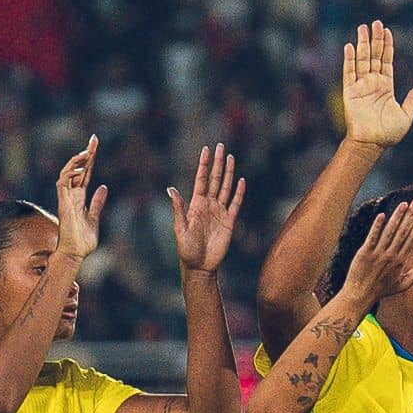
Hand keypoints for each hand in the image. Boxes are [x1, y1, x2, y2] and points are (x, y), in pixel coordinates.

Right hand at [50, 135, 103, 258]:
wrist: (75, 253)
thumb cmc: (83, 240)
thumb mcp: (94, 217)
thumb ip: (97, 202)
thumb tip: (103, 186)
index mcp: (80, 196)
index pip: (86, 172)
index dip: (90, 158)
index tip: (95, 144)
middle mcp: (72, 194)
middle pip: (78, 168)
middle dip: (86, 153)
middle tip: (94, 138)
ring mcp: (66, 198)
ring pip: (68, 172)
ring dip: (77, 160)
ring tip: (87, 152)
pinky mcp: (63, 203)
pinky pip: (63, 183)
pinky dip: (70, 173)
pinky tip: (82, 169)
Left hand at [172, 143, 243, 272]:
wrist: (200, 266)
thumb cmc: (186, 249)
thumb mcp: (180, 228)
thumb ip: (178, 208)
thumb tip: (171, 189)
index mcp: (196, 204)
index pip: (201, 179)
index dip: (204, 164)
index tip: (206, 150)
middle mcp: (208, 204)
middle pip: (214, 179)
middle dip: (218, 163)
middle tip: (221, 146)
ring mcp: (219, 212)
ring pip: (225, 187)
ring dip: (228, 173)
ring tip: (231, 157)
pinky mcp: (229, 221)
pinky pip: (235, 203)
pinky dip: (239, 192)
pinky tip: (241, 181)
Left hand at [336, 198, 412, 312]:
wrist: (360, 294)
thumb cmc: (381, 290)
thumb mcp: (403, 285)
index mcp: (401, 261)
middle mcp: (391, 255)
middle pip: (404, 231)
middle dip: (412, 215)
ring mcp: (378, 253)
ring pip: (390, 231)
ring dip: (398, 216)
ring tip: (404, 204)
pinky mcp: (365, 252)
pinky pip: (372, 237)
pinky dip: (377, 226)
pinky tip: (382, 215)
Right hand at [341, 22, 412, 147]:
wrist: (371, 144)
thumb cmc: (388, 134)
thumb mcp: (405, 116)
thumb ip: (412, 101)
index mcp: (386, 86)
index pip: (386, 61)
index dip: (387, 46)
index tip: (387, 31)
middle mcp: (373, 83)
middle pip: (374, 55)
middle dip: (375, 39)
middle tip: (375, 22)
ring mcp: (361, 86)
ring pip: (362, 60)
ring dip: (362, 44)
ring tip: (362, 28)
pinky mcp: (350, 92)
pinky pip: (349, 73)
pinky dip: (349, 60)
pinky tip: (350, 47)